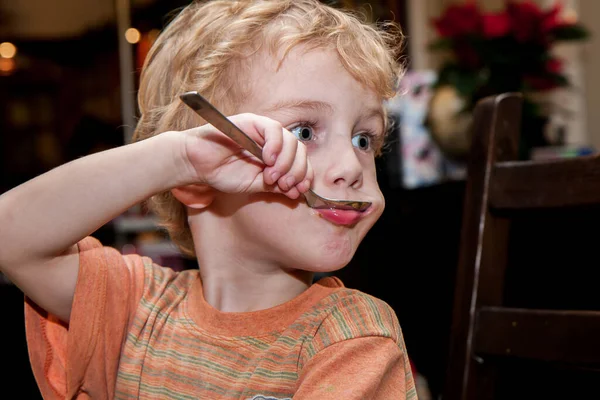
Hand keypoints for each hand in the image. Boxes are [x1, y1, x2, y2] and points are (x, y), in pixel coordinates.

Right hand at [181, 113, 313, 199]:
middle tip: (283, 184)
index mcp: (276, 156)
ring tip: (271, 175)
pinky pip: (274, 130)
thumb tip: (298, 192)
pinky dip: (276, 146)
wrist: (198, 166)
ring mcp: (263, 131)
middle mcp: (273, 142)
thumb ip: (277, 186)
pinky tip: (268, 159)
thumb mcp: (256, 185)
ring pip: (290, 141)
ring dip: (286, 161)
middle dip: (296, 171)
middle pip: (299, 151)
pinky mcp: (253, 121)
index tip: (297, 190)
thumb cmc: (223, 174)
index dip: (304, 175)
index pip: (300, 162)